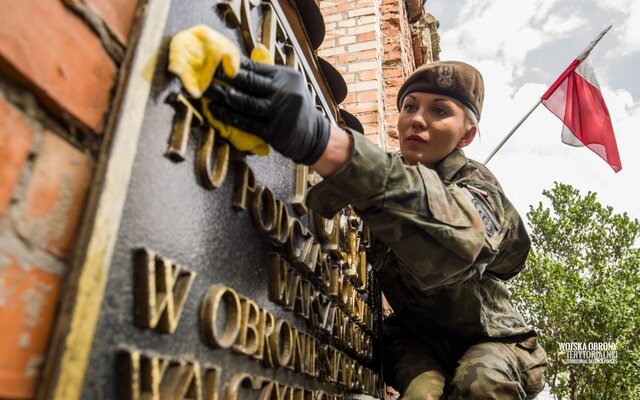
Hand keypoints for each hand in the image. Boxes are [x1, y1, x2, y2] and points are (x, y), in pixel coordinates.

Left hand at [204, 58, 329, 164]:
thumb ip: (268, 77)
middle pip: (248, 82)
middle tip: (204, 75)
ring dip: (223, 97)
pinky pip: (246, 122)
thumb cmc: (295, 109)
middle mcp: (285, 92)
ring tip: (206, 92)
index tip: (214, 61)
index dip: (233, 64)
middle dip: (224, 78)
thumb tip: (238, 64)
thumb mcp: (289, 87)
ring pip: (245, 102)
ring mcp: (280, 112)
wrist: (315, 137)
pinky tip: (216, 112)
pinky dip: (229, 117)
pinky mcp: (274, 131)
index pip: (255, 67)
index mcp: (286, 77)